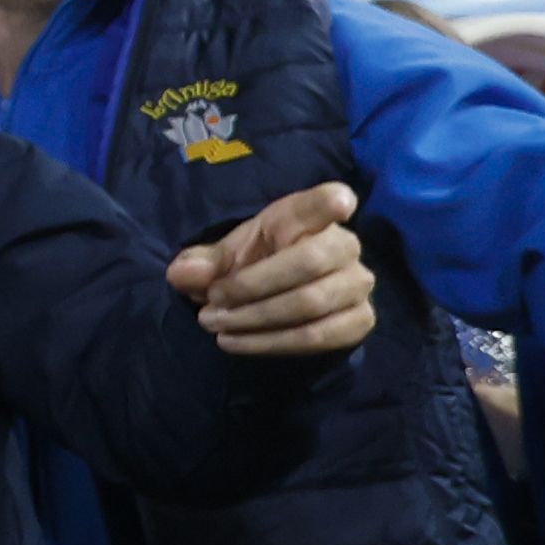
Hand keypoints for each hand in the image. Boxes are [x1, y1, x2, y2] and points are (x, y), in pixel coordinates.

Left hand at [172, 181, 376, 358]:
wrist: (280, 299)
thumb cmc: (254, 263)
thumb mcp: (225, 256)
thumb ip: (202, 262)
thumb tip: (184, 273)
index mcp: (307, 217)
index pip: (326, 202)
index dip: (335, 201)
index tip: (341, 203)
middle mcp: (344, 246)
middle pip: (308, 262)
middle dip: (250, 287)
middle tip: (211, 304)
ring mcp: (358, 284)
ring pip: (310, 304)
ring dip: (255, 319)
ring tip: (216, 326)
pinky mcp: (360, 321)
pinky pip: (318, 336)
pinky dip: (271, 343)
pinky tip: (238, 343)